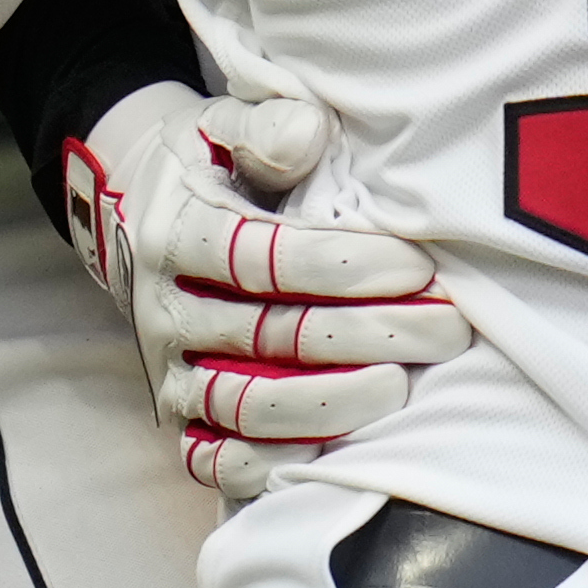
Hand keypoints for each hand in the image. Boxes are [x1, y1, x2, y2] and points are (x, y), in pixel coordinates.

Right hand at [56, 77, 473, 499]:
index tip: (416, 266)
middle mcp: (167, 308)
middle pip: (271, 335)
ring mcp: (171, 371)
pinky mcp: (180, 418)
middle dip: (368, 336)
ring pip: (250, 405)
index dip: (345, 266)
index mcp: (181, 231)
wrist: (142, 211)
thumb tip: (306, 134)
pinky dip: (278, 464)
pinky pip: (220, 461)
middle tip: (444, 330)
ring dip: (335, 404)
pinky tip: (342, 451)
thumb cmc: (214, 165)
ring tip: (404, 388)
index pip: (264, 258)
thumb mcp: (227, 122)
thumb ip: (269, 126)